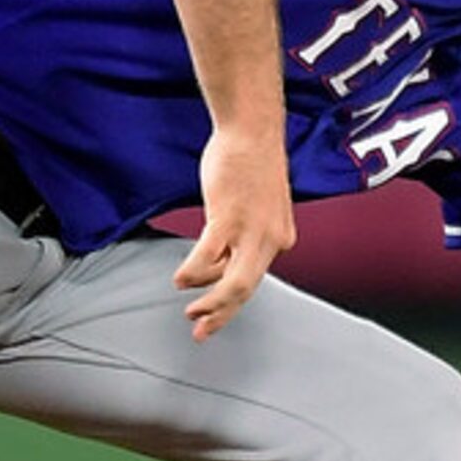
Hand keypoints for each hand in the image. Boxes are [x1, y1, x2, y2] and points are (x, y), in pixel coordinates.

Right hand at [172, 128, 295, 340]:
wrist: (252, 130)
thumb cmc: (252, 160)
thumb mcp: (261, 202)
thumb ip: (251, 227)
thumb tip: (226, 247)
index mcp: (280, 237)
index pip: (256, 277)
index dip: (232, 298)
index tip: (215, 312)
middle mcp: (271, 239)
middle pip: (246, 290)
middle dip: (222, 315)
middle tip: (202, 330)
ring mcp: (251, 231)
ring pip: (231, 284)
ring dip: (207, 301)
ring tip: (189, 309)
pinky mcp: (228, 218)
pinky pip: (207, 259)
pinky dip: (192, 274)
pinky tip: (179, 280)